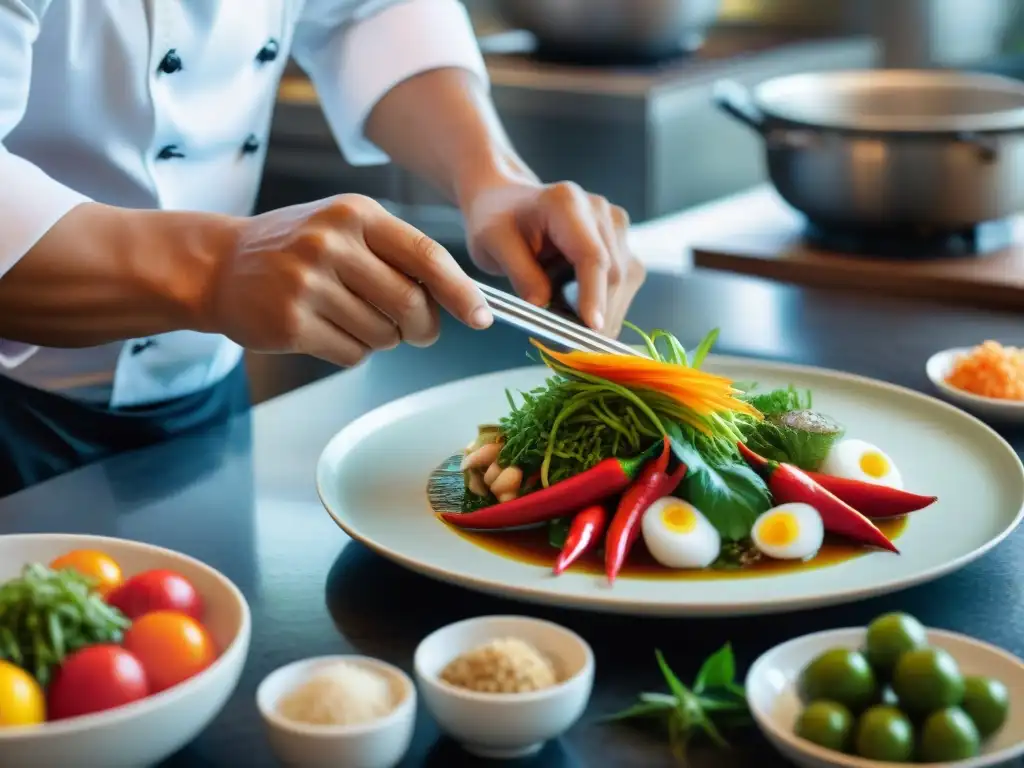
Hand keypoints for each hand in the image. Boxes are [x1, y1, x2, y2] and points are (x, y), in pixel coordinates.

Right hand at [202, 195, 492, 366]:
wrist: (219, 265)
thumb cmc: (296, 248)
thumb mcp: (345, 228)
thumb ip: (397, 254)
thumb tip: (455, 300)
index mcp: (355, 215)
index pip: (426, 255)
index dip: (460, 291)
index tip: (482, 316)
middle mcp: (331, 243)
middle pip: (409, 303)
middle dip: (424, 326)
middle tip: (418, 331)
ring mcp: (308, 283)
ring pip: (382, 334)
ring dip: (382, 338)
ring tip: (353, 318)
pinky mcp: (291, 323)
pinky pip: (352, 354)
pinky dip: (353, 351)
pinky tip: (327, 330)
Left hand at [462, 180, 644, 337]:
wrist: (507, 204)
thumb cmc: (497, 222)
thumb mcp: (493, 244)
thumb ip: (520, 273)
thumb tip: (543, 305)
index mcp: (567, 204)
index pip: (592, 255)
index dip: (594, 294)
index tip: (592, 328)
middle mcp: (600, 211)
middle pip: (614, 273)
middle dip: (596, 313)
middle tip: (566, 345)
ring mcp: (616, 226)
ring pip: (624, 282)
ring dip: (600, 312)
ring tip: (565, 322)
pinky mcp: (622, 243)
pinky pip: (623, 284)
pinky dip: (602, 305)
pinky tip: (576, 310)